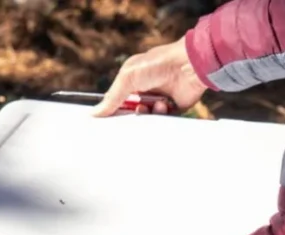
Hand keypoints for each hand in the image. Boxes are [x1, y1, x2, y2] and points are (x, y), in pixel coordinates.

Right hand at [92, 36, 207, 116]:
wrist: (189, 65)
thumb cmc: (158, 64)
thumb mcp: (128, 78)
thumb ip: (112, 97)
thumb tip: (94, 113)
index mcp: (132, 80)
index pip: (117, 100)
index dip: (111, 110)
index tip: (104, 121)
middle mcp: (145, 90)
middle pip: (130, 111)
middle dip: (129, 115)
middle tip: (128, 117)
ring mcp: (159, 99)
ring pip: (146, 117)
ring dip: (147, 113)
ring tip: (152, 105)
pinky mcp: (174, 107)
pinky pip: (162, 120)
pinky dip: (161, 115)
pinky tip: (165, 105)